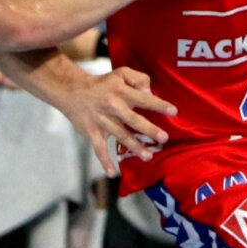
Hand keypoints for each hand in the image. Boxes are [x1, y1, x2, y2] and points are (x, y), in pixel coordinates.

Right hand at [58, 67, 176, 177]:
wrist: (72, 91)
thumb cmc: (103, 84)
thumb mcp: (121, 73)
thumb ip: (138, 79)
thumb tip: (150, 92)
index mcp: (121, 92)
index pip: (143, 99)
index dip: (158, 105)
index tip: (174, 112)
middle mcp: (113, 107)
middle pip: (133, 120)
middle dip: (149, 129)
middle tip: (163, 138)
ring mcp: (102, 121)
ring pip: (120, 136)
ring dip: (134, 147)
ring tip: (148, 157)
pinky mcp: (92, 132)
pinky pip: (99, 149)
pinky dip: (104, 161)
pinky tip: (113, 173)